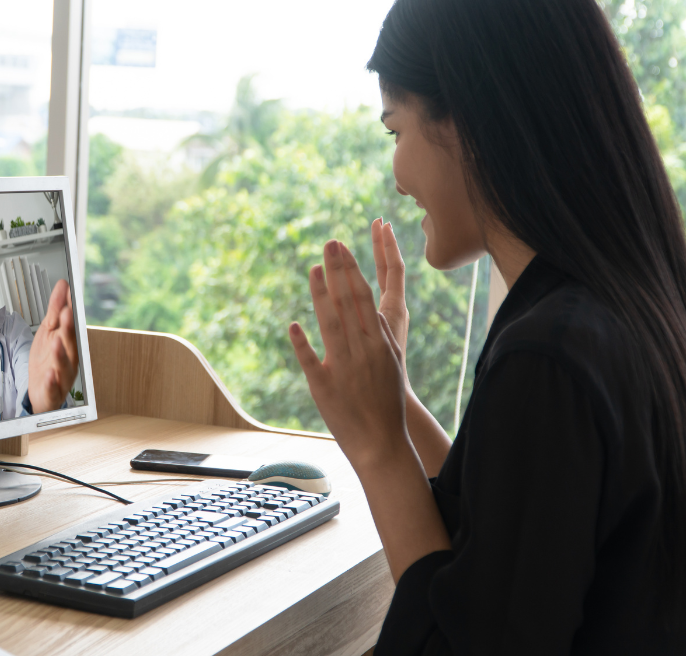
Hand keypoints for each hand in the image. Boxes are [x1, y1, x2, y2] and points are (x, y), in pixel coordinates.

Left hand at [28, 279, 78, 412]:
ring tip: (56, 342)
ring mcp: (62, 376)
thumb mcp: (48, 331)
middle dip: (69, 329)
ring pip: (64, 365)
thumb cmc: (47, 360)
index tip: (72, 295)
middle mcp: (70, 358)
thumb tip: (63, 286)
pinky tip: (50, 375)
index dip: (72, 311)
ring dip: (61, 354)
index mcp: (69, 342)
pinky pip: (53, 387)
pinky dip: (52, 382)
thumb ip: (56, 310)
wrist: (41, 391)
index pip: (72, 325)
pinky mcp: (52, 391)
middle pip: (71, 343)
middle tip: (67, 313)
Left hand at [289, 240, 407, 463]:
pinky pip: (312, 361)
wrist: (382, 443)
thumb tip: (371, 307)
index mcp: (379, 343)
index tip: (341, 248)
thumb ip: (381, 335)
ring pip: (330, 325)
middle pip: (348, 304)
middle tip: (328, 243)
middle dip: (337, 271)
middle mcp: (362, 351)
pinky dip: (303, 343)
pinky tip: (293, 324)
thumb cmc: (387, 402)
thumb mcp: (392, 363)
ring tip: (312, 269)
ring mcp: (343, 368)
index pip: (363, 298)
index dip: (351, 270)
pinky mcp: (325, 387)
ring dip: (320, 296)